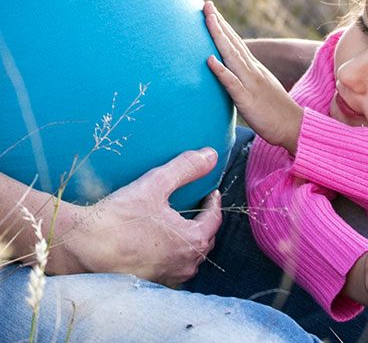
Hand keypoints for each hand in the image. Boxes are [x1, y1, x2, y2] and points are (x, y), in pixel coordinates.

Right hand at [48, 148, 222, 286]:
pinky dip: (171, 255)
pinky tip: (159, 244)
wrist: (82, 246)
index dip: (213, 203)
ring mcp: (168, 277)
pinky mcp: (150, 283)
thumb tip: (211, 155)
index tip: (210, 192)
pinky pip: (171, 268)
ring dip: (189, 241)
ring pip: (189, 257)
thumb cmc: (119, 218)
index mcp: (193, 241)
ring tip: (179, 224)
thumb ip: (185, 168)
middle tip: (197, 206)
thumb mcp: (155, 184)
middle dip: (204, 222)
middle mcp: (185, 264)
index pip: (214, 219)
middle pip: (205, 240)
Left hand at [204, 1, 302, 153]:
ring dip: (219, 37)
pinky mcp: (248, 100)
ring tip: (207, 19)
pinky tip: (209, 60)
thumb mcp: (260, 90)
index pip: (237, 44)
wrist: (295, 127)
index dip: (223, 27)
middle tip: (206, 4)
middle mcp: (253, 71)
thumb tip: (232, 74)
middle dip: (218, 23)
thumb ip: (247, 79)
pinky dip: (221, 70)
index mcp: (254, 69)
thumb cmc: (276, 113)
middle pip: (233, 43)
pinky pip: (232, 83)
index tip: (211, 10)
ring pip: (232, 56)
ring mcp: (251, 84)